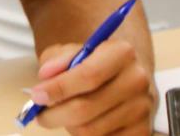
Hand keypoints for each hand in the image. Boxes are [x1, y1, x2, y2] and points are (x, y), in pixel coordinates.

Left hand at [29, 41, 155, 135]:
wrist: (124, 77)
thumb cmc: (94, 64)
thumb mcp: (73, 52)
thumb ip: (56, 59)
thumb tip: (46, 76)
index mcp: (122, 53)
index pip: (88, 75)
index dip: (58, 88)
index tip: (37, 96)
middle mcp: (137, 80)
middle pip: (85, 108)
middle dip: (54, 114)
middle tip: (40, 114)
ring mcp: (142, 108)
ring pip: (90, 130)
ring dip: (69, 126)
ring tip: (65, 114)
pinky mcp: (142, 131)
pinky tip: (84, 123)